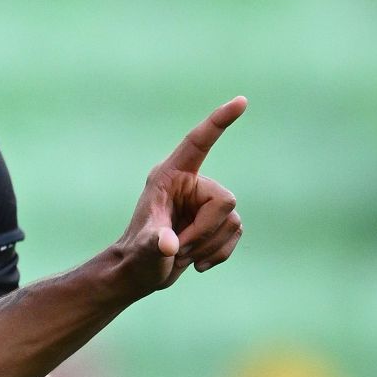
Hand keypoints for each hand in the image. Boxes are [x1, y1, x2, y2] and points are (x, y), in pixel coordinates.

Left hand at [110, 96, 245, 295]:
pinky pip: (237, 234)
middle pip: (225, 201)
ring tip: (182, 254)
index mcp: (169, 176)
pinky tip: (197, 264)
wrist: (141, 274)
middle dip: (205, 231)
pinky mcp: (218, 221)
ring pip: (233, 221)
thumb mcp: (142, 250)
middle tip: (179, 248)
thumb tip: (168, 245)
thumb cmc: (136, 257)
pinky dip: (220, 253)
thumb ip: (154, 243)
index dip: (219, 122)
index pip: (198, 143)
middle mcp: (191, 184)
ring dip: (209, 245)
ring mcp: (206, 202)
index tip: (241, 101)